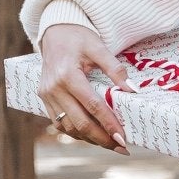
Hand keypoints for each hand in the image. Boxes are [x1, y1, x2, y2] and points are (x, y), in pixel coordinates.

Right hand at [37, 24, 128, 151]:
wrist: (54, 31)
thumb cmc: (78, 37)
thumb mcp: (98, 47)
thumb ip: (115, 69)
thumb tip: (134, 91)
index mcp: (67, 75)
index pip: (92, 106)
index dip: (109, 124)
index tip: (123, 138)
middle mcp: (53, 89)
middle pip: (80, 122)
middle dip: (102, 138)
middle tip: (122, 147)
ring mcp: (46, 96)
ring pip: (68, 127)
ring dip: (90, 139)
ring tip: (110, 144)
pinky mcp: (44, 99)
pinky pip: (60, 123)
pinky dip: (76, 132)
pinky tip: (92, 136)